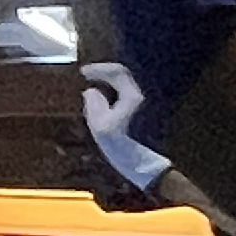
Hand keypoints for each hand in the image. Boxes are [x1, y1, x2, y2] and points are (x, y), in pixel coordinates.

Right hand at [80, 63, 170, 194]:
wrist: (148, 167)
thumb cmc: (126, 148)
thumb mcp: (102, 128)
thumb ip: (94, 106)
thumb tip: (90, 91)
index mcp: (134, 96)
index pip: (117, 72)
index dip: (99, 69)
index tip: (84, 73)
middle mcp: (146, 95)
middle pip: (125, 76)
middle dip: (106, 74)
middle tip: (89, 77)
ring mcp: (151, 102)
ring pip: (129, 85)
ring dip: (112, 83)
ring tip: (97, 88)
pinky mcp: (152, 111)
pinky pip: (132, 94)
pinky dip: (119, 92)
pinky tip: (110, 102)